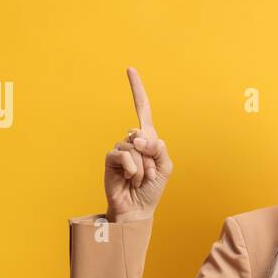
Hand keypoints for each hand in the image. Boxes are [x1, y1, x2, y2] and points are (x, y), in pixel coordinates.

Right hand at [104, 67, 172, 221]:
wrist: (137, 208)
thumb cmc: (152, 189)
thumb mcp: (165, 168)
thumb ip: (159, 149)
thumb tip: (139, 136)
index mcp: (149, 139)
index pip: (142, 109)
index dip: (137, 89)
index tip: (130, 69)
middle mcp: (133, 140)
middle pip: (144, 134)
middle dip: (152, 157)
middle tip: (150, 175)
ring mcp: (121, 148)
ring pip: (134, 147)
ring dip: (143, 167)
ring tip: (140, 179)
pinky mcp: (111, 158)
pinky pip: (124, 154)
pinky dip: (132, 168)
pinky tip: (130, 178)